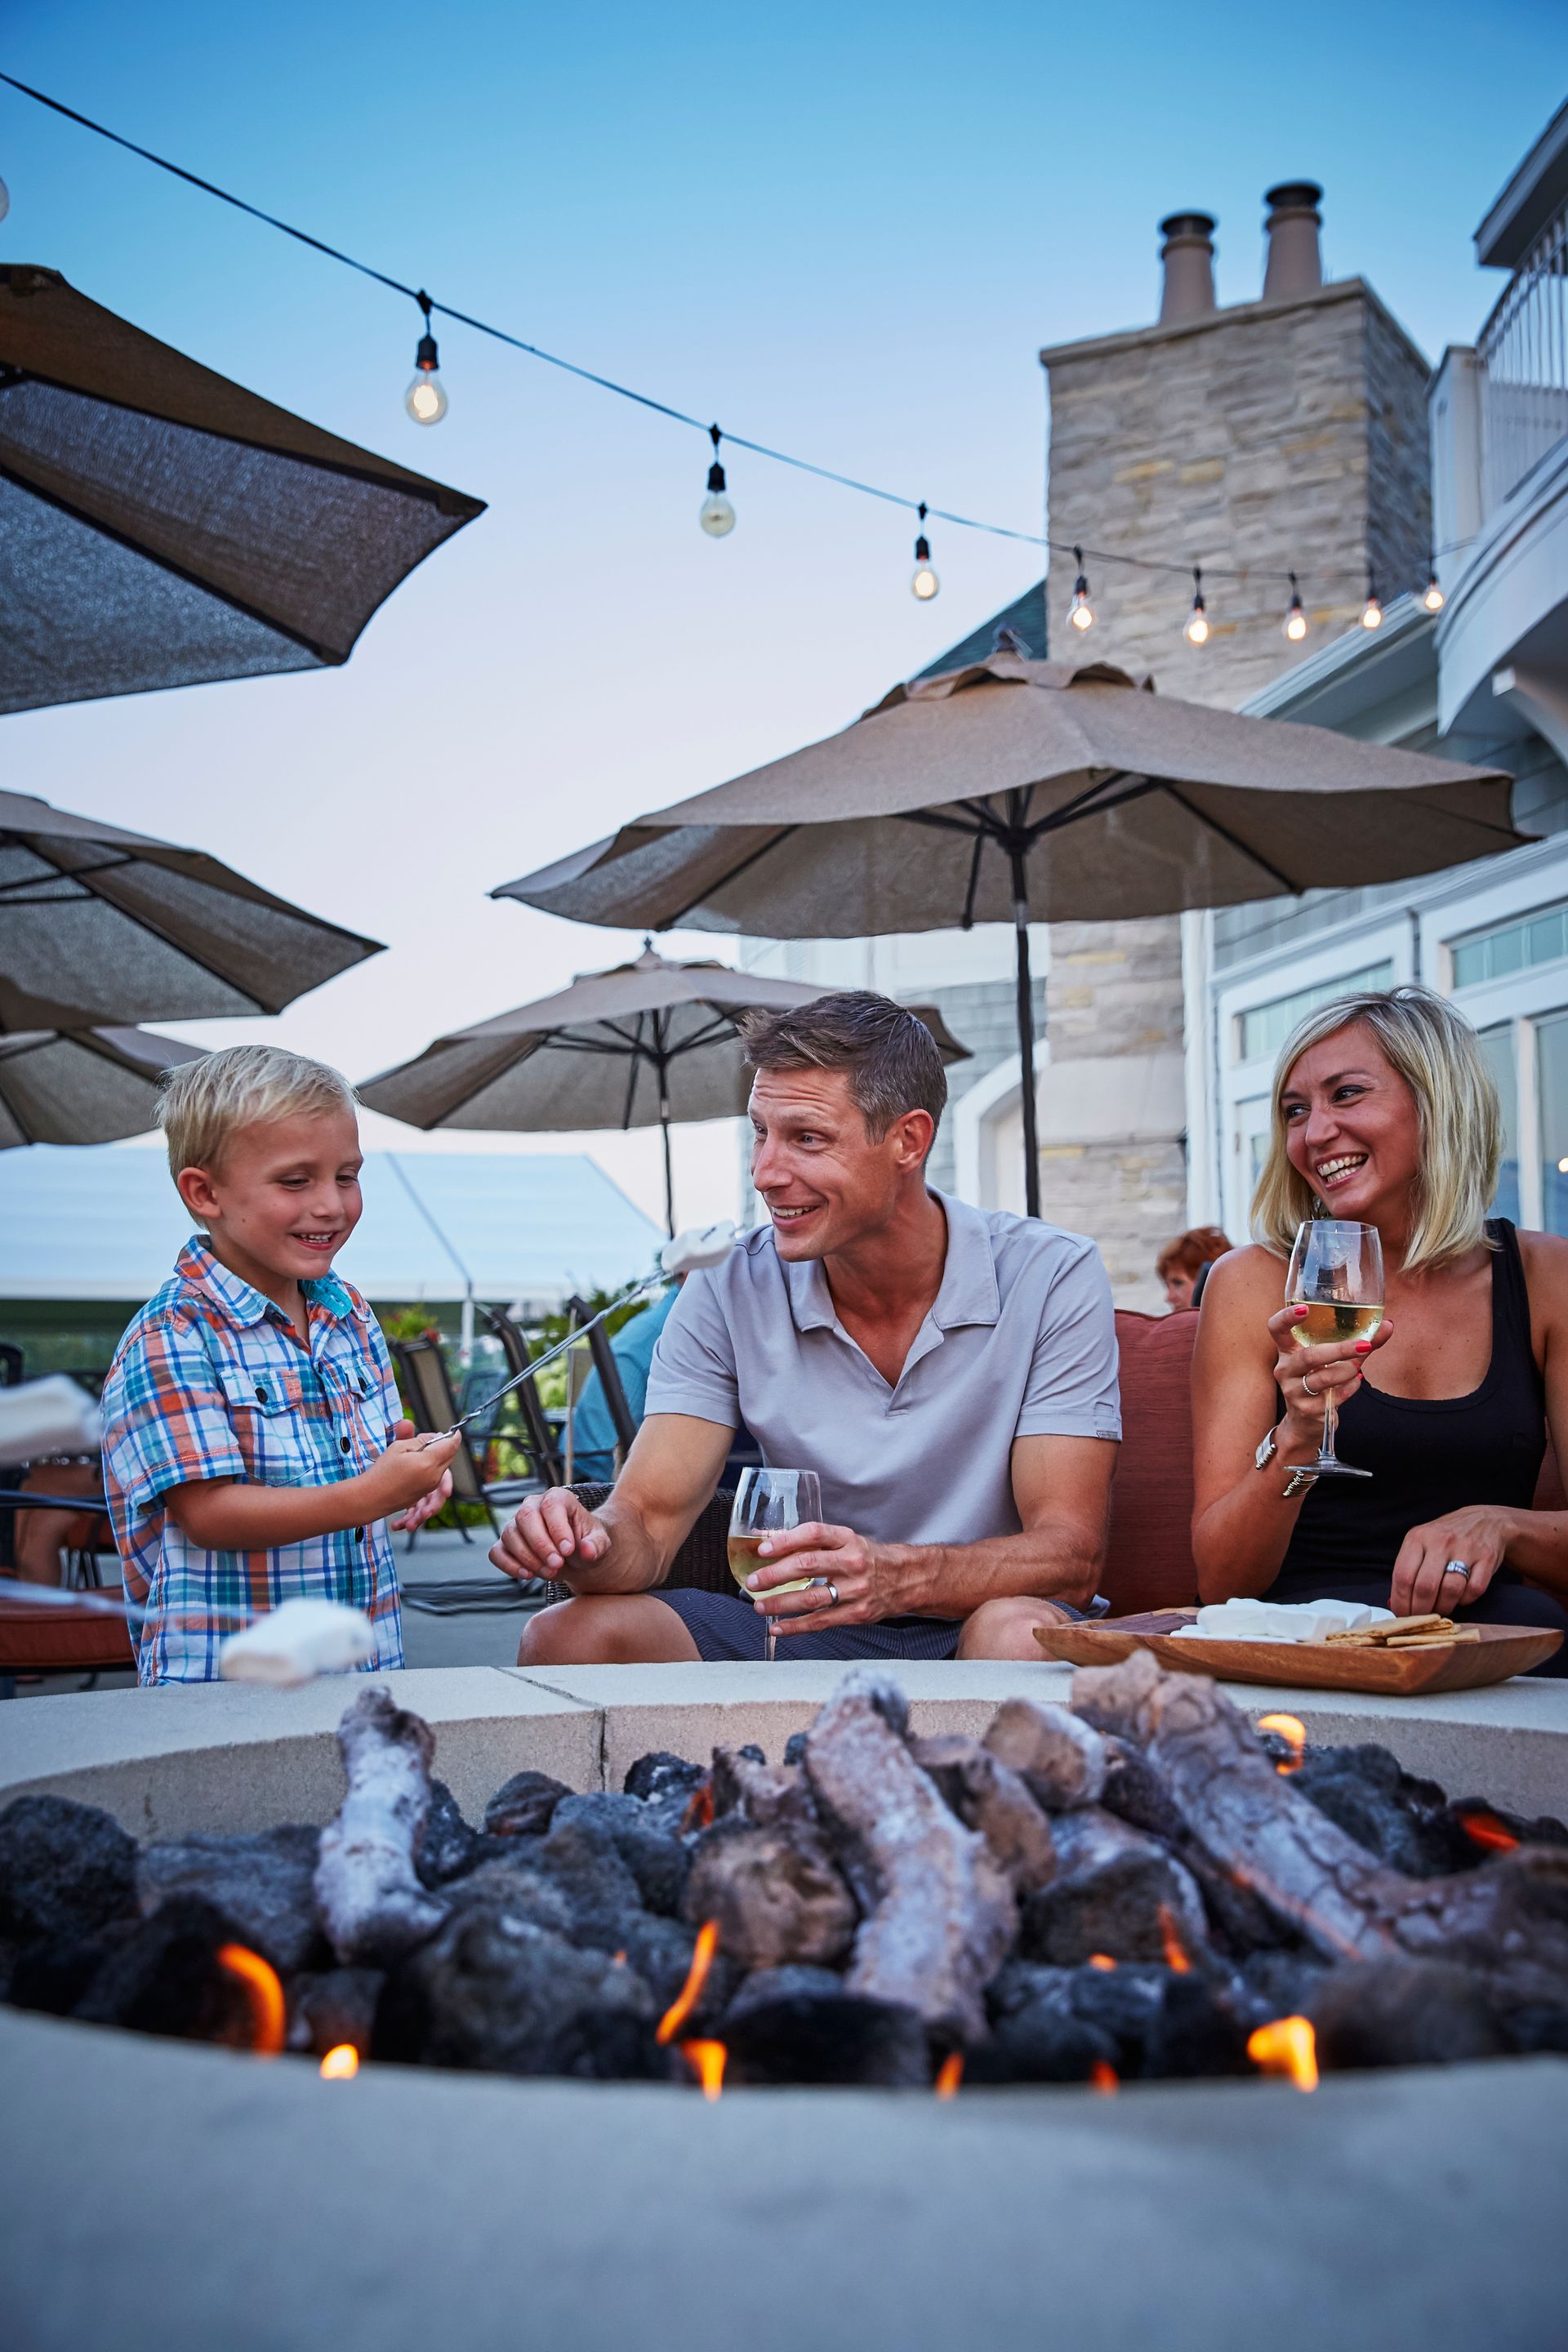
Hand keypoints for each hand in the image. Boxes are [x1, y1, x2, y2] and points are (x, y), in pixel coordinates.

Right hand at [363, 1428, 460, 1516]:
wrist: (371, 1497)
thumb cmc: (382, 1472)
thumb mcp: (399, 1447)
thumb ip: (421, 1439)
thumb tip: (436, 1436)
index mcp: (428, 1463)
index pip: (450, 1446)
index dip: (453, 1436)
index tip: (454, 1431)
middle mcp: (434, 1476)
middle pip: (450, 1456)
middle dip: (446, 1445)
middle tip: (433, 1438)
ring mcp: (431, 1486)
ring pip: (444, 1466)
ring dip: (439, 1457)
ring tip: (423, 1451)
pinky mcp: (426, 1493)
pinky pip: (437, 1477)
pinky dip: (432, 1468)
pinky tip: (419, 1464)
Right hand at [491, 1486, 609, 1582]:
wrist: (576, 1556)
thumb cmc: (587, 1544)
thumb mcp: (600, 1544)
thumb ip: (596, 1546)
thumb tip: (587, 1551)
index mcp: (558, 1498)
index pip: (551, 1506)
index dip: (557, 1529)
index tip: (568, 1550)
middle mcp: (533, 1505)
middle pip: (525, 1517)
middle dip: (540, 1545)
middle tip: (558, 1564)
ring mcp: (516, 1524)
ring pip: (510, 1535)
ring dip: (529, 1558)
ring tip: (551, 1572)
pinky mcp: (506, 1543)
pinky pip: (497, 1552)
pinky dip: (509, 1565)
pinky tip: (528, 1575)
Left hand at [746, 1519, 901, 1635]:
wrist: (906, 1580)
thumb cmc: (869, 1559)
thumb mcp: (848, 1542)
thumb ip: (817, 1544)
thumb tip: (774, 1546)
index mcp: (848, 1540)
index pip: (814, 1534)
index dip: (786, 1540)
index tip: (763, 1549)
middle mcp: (852, 1563)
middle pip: (807, 1565)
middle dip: (774, 1575)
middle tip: (753, 1582)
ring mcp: (855, 1591)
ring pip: (810, 1598)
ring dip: (780, 1603)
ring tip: (759, 1605)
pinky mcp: (856, 1614)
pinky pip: (820, 1621)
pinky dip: (795, 1626)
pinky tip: (777, 1627)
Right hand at [1267, 1303, 1394, 1451]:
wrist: (1305, 1421)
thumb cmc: (1319, 1380)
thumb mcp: (1333, 1359)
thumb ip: (1357, 1342)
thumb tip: (1388, 1325)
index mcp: (1288, 1350)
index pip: (1276, 1329)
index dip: (1286, 1317)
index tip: (1305, 1308)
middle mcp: (1285, 1369)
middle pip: (1309, 1356)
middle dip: (1340, 1350)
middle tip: (1365, 1345)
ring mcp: (1293, 1391)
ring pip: (1323, 1378)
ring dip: (1347, 1371)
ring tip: (1357, 1368)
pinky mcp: (1306, 1410)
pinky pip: (1334, 1396)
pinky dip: (1350, 1388)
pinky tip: (1354, 1383)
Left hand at [1390, 1505, 1512, 1617]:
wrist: (1484, 1521)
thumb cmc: (1446, 1538)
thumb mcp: (1421, 1542)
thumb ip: (1408, 1568)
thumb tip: (1396, 1603)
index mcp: (1418, 1538)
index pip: (1403, 1576)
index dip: (1401, 1602)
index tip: (1402, 1615)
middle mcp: (1440, 1541)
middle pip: (1425, 1587)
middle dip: (1420, 1610)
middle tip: (1421, 1618)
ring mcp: (1465, 1549)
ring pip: (1450, 1591)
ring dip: (1443, 1607)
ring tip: (1440, 1609)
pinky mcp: (1487, 1558)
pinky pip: (1474, 1590)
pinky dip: (1465, 1600)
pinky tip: (1460, 1597)